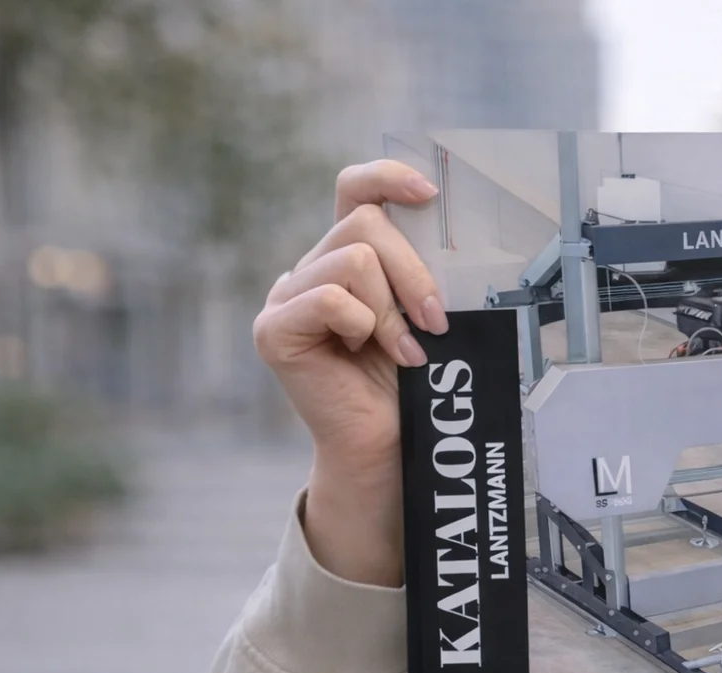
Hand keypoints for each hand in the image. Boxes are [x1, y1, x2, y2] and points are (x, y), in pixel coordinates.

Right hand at [252, 159, 445, 585]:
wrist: (390, 446)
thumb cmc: (413, 384)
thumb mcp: (425, 314)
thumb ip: (422, 271)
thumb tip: (446, 230)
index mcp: (347, 257)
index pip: (355, 190)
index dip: (388, 178)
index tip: (430, 193)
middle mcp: (312, 269)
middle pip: (364, 224)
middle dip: (413, 272)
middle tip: (436, 321)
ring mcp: (287, 297)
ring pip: (352, 260)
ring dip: (393, 308)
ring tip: (405, 351)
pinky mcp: (275, 330)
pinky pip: (328, 298)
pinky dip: (362, 324)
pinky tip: (367, 353)